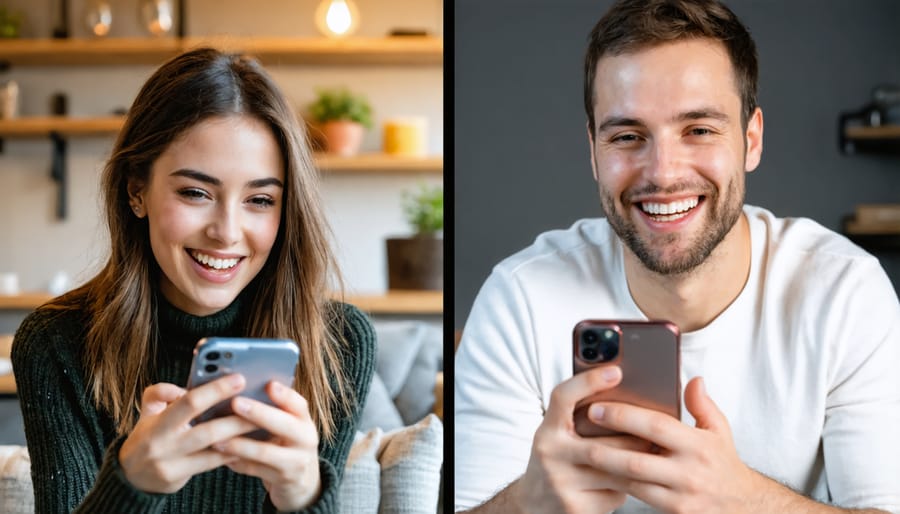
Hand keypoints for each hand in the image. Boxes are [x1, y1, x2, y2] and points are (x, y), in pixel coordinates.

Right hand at [119, 374, 260, 492]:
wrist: (130, 476)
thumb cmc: (147, 436)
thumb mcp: (148, 411)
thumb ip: (160, 393)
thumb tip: (180, 387)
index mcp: (158, 422)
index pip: (189, 402)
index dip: (215, 390)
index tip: (240, 379)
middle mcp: (163, 444)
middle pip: (206, 430)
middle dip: (236, 418)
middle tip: (259, 407)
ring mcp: (171, 464)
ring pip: (213, 449)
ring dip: (240, 438)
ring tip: (261, 425)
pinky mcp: (177, 479)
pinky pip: (211, 464)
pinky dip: (232, 453)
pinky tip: (250, 444)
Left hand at [213, 380, 321, 510]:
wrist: (301, 480)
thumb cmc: (286, 443)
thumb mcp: (288, 426)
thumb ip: (273, 410)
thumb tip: (238, 391)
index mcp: (304, 420)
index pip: (299, 404)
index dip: (285, 395)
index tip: (268, 384)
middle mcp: (306, 439)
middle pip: (285, 425)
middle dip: (259, 413)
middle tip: (235, 402)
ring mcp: (297, 462)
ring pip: (266, 452)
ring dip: (239, 444)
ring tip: (217, 438)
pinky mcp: (283, 480)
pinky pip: (255, 470)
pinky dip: (237, 463)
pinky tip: (220, 456)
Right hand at [514, 365, 656, 513]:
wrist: (534, 505)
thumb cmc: (557, 462)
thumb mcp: (558, 435)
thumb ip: (580, 418)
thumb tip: (626, 398)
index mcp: (546, 429)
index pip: (562, 397)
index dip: (588, 382)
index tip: (616, 371)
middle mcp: (550, 453)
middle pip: (603, 439)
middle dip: (635, 438)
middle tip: (659, 432)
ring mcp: (562, 481)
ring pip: (615, 468)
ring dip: (639, 463)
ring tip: (654, 455)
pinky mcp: (576, 506)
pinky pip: (615, 493)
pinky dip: (628, 487)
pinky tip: (632, 483)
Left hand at [585, 377, 765, 513]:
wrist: (744, 507)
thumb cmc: (724, 463)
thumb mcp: (719, 431)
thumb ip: (703, 405)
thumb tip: (693, 380)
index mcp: (698, 444)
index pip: (656, 426)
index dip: (624, 416)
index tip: (597, 408)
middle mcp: (690, 471)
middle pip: (638, 460)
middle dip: (605, 447)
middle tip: (580, 434)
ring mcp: (682, 495)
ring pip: (634, 482)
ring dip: (607, 469)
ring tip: (583, 453)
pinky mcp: (676, 513)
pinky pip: (639, 498)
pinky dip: (619, 484)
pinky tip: (603, 473)